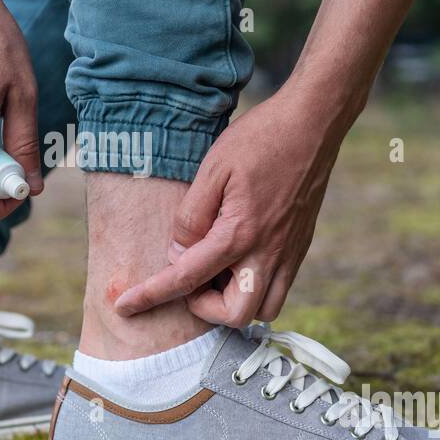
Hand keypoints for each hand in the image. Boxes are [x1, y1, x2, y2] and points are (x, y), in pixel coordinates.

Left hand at [114, 87, 348, 325]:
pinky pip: (279, 288)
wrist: (313, 124)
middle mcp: (268, 252)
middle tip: (190, 276)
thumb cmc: (260, 139)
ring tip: (216, 271)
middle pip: (235, 314)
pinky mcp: (300, 246)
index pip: (187, 279)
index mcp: (240, 234)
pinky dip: (255, 288)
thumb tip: (179, 252)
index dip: (151, 295)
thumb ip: (191, 217)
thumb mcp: (212, 169)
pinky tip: (238, 259)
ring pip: (263, 308)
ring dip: (234, 302)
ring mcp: (289, 252)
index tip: (125, 307)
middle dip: (205, 307)